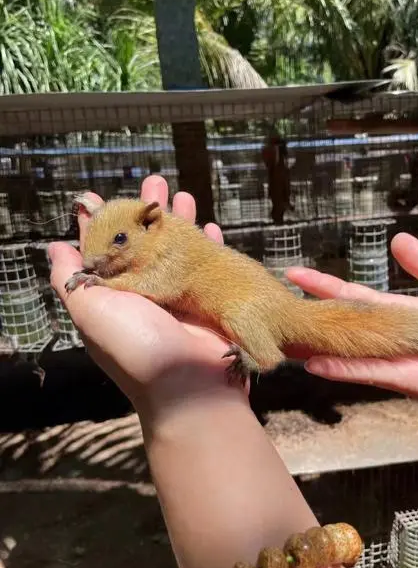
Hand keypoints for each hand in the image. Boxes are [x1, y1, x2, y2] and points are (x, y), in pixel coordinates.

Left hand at [49, 176, 246, 424]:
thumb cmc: (135, 347)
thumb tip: (54, 246)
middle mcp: (145, 292)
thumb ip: (71, 279)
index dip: (100, 221)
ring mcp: (178, 295)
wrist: (189, 388)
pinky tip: (212, 226)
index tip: (97, 194)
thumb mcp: (90, 312)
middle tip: (153, 179)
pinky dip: (210, 246)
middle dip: (147, 210)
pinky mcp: (206, 300)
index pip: (104, 249)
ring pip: (177, 248)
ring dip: (180, 219)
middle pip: (144, 240)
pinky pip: (208, 264)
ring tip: (183, 192)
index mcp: (114, 294)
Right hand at [287, 233, 417, 427]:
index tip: (295, 272)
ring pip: (343, 350)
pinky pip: (364, 372)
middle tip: (275, 303)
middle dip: (309, 312)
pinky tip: (313, 362)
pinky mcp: (401, 379)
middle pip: (339, 322)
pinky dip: (339, 368)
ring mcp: (390, 359)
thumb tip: (397, 238)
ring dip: (314, 343)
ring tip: (283, 336)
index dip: (324, 284)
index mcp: (397, 313)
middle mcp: (386, 337)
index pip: (352, 295)